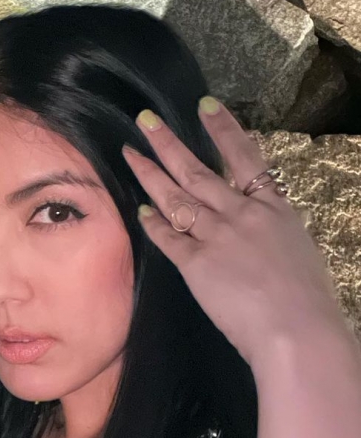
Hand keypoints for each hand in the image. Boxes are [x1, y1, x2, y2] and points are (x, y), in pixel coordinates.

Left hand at [122, 98, 344, 367]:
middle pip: (197, 170)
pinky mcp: (197, 264)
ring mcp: (218, 236)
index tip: (203, 105)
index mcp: (275, 208)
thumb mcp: (298, 250)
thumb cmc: (308, 301)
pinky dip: (153, 222)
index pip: (246, 155)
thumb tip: (260, 228)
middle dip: (167, 143)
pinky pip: (169, 237)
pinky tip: (139, 210)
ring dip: (149, 173)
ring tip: (129, 154)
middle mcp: (243, 213)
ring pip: (176, 197)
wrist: (297, 332)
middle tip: (144, 120)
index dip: (223, 128)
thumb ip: (273, 233)